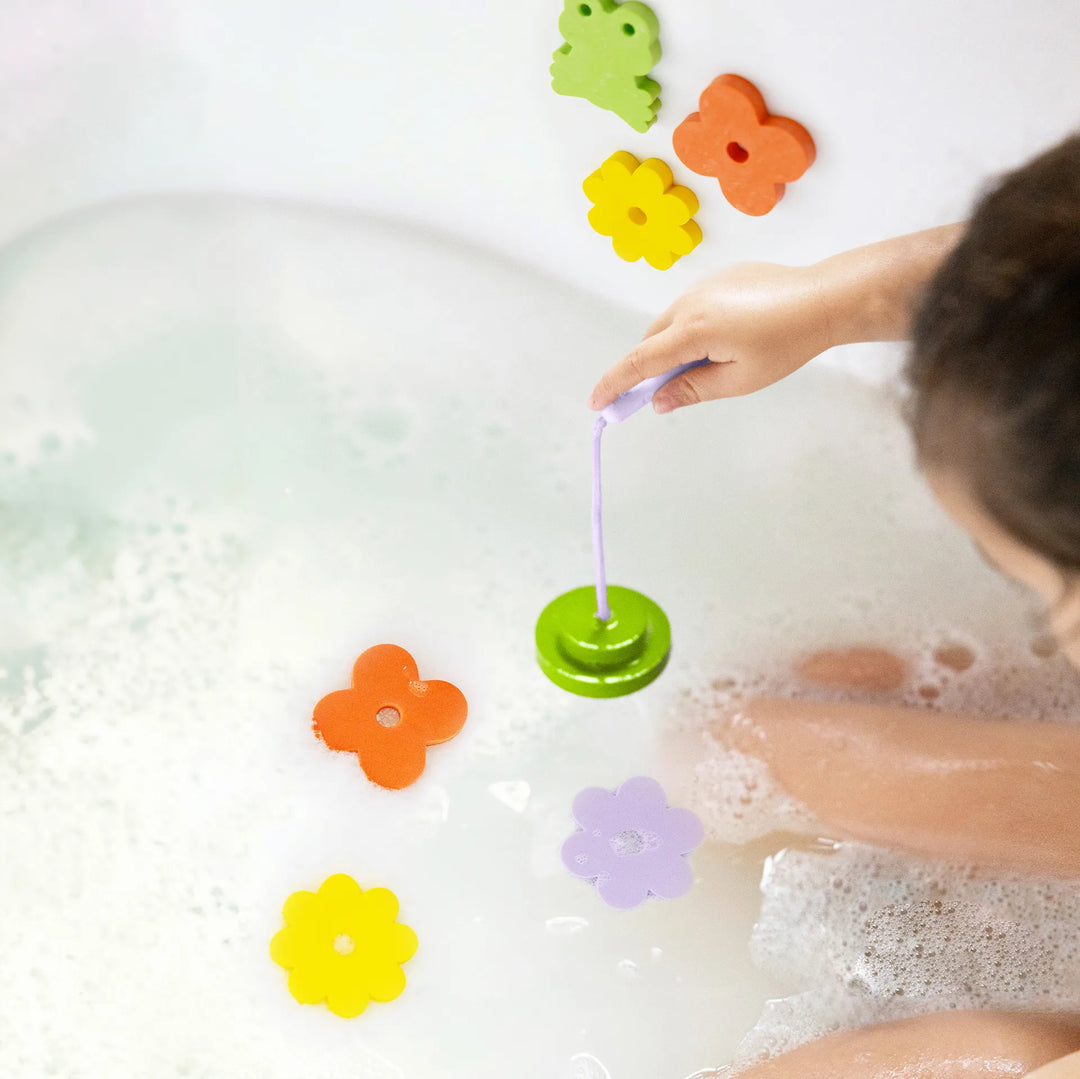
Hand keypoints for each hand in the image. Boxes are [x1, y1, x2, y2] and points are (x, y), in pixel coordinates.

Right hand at [587, 261, 837, 413]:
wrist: (822, 299)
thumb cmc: (786, 343)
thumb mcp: (739, 380)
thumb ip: (693, 390)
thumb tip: (659, 402)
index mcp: (693, 330)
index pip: (640, 362)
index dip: (615, 385)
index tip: (597, 403)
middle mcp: (689, 302)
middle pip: (651, 342)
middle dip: (650, 370)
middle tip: (665, 396)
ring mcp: (703, 286)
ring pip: (669, 325)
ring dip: (673, 348)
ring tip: (713, 364)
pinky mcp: (718, 278)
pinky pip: (690, 308)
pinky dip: (692, 329)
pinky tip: (729, 339)